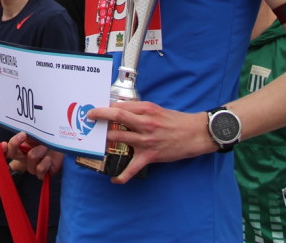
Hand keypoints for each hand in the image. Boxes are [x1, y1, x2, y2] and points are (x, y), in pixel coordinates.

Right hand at [6, 133, 62, 180]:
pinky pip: (40, 168)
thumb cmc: (52, 141)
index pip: (8, 150)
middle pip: (13, 153)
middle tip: (23, 134)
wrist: (65, 149)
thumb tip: (23, 132)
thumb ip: (30, 134)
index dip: (2, 149)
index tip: (3, 144)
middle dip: (16, 142)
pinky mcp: (41, 174)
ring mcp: (32, 167)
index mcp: (22, 148)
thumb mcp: (40, 134)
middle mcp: (25, 158)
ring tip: (47, 147)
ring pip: (30, 157)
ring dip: (41, 149)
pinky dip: (47, 161)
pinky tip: (50, 159)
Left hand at [85, 101, 215, 183]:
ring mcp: (146, 140)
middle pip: (116, 117)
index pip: (120, 106)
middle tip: (89, 118)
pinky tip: (114, 180)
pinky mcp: (150, 155)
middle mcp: (144, 123)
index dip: (106, 107)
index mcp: (146, 109)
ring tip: (96, 142)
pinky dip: (122, 176)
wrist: (195, 133)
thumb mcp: (156, 109)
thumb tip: (119, 110)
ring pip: (119, 138)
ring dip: (105, 140)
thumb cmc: (176, 120)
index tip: (97, 109)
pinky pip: (132, 167)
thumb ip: (138, 109)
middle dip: (99, 117)